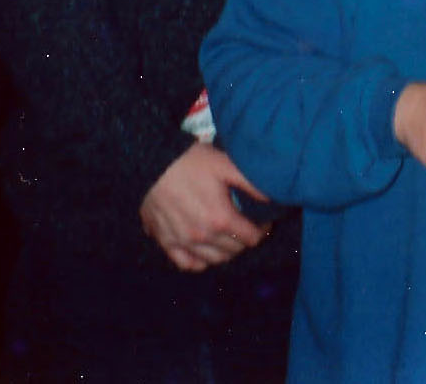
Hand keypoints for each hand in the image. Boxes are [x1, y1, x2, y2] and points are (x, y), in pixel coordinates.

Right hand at [139, 141, 269, 271]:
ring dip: (226, 251)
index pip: (252, 238)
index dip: (261, 230)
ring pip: (214, 260)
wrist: (153, 163)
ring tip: (229, 236)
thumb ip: (252, 184)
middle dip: (245, 239)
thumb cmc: (192, 162)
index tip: (262, 221)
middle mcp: (202, 237)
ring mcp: (183, 242)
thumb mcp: (227, 165)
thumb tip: (272, 200)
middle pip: (234, 251)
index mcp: (221, 219)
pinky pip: (187, 264)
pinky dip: (200, 261)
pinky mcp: (166, 242)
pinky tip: (206, 249)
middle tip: (246, 226)